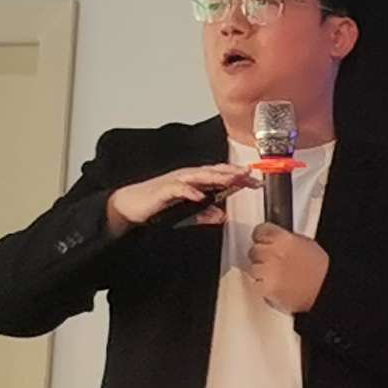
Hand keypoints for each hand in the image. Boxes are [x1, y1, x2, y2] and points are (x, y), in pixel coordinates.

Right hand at [104, 162, 246, 237]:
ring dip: (218, 176)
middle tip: (250, 175)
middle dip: (233, 173)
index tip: (257, 182)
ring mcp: (175, 180)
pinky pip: (179, 188)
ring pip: (200, 175)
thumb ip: (205, 214)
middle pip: (215, 171)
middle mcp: (188, 177)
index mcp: (195, 181)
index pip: (221, 176)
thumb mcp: (187, 213)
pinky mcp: (163, 189)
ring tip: (233, 179)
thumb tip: (222, 216)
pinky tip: (201, 196)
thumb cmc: (159, 205)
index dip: (239, 177)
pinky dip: (190, 191)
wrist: (131, 205)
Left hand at [248, 224, 329, 314]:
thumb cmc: (320, 269)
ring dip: (261, 271)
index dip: (262, 237)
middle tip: (274, 261)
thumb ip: (286, 240)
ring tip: (278, 275)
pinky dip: (264, 286)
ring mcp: (267, 271)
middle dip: (261, 255)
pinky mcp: (265, 288)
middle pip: (254, 250)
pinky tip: (277, 284)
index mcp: (284, 239)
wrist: (324, 290)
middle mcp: (273, 253)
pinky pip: (256, 284)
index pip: (260, 231)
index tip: (262, 240)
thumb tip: (275, 240)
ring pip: (253, 268)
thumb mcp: (306, 244)